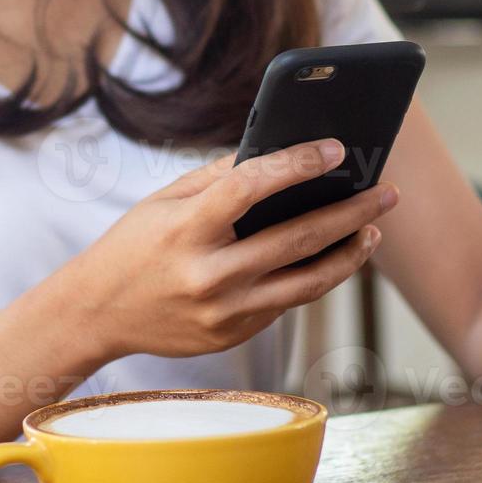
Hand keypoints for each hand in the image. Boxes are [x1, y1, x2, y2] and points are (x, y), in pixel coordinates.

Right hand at [64, 139, 398, 359]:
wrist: (95, 314)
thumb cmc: (133, 246)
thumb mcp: (165, 202)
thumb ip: (220, 179)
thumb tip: (281, 153)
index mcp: (185, 231)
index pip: (250, 188)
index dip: (297, 164)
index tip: (335, 148)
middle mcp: (207, 275)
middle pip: (297, 239)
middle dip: (350, 212)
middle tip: (386, 192)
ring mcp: (223, 312)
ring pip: (306, 281)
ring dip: (349, 254)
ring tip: (373, 230)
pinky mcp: (232, 335)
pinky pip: (285, 302)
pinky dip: (314, 276)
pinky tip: (335, 255)